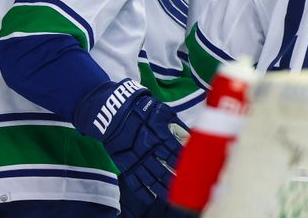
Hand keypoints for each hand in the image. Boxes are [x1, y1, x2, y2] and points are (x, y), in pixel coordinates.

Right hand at [74, 79, 187, 213]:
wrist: (114, 110)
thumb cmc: (141, 108)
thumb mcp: (162, 112)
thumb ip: (177, 125)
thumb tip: (192, 135)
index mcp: (160, 136)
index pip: (176, 153)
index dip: (184, 163)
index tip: (193, 170)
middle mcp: (149, 149)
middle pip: (165, 169)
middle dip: (175, 179)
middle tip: (185, 188)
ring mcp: (137, 158)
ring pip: (152, 177)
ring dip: (162, 188)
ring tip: (172, 197)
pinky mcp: (125, 163)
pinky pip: (134, 181)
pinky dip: (142, 191)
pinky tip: (150, 199)